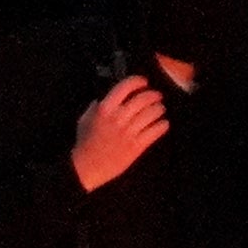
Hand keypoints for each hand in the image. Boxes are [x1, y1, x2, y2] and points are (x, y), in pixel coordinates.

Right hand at [69, 77, 167, 194]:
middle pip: (144, 99)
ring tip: (159, 109)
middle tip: (157, 96)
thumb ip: (96, 107)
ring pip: (153, 113)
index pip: (125, 87)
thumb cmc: (86, 142)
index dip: (138, 81)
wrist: (88, 166)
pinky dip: (163, 125)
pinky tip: (162, 124)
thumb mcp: (85, 119)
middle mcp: (118, 118)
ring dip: (159, 109)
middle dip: (154, 95)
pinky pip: (157, 130)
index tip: (144, 82)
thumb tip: (105, 97)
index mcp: (105, 109)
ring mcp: (129, 132)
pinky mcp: (138, 145)